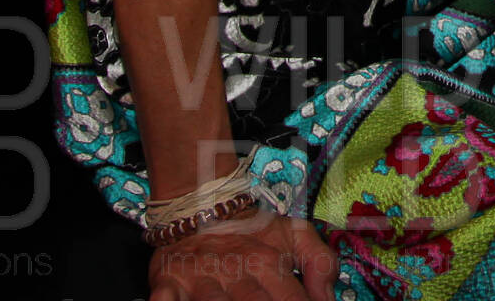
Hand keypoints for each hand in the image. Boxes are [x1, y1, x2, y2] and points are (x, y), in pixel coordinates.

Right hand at [149, 211, 337, 300]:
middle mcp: (238, 273)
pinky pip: (165, 298)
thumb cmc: (251, 230)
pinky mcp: (169, 282)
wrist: (201, 203)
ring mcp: (203, 279)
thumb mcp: (294, 235)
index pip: (293, 300)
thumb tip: (328, 299)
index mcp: (270, 264)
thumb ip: (321, 262)